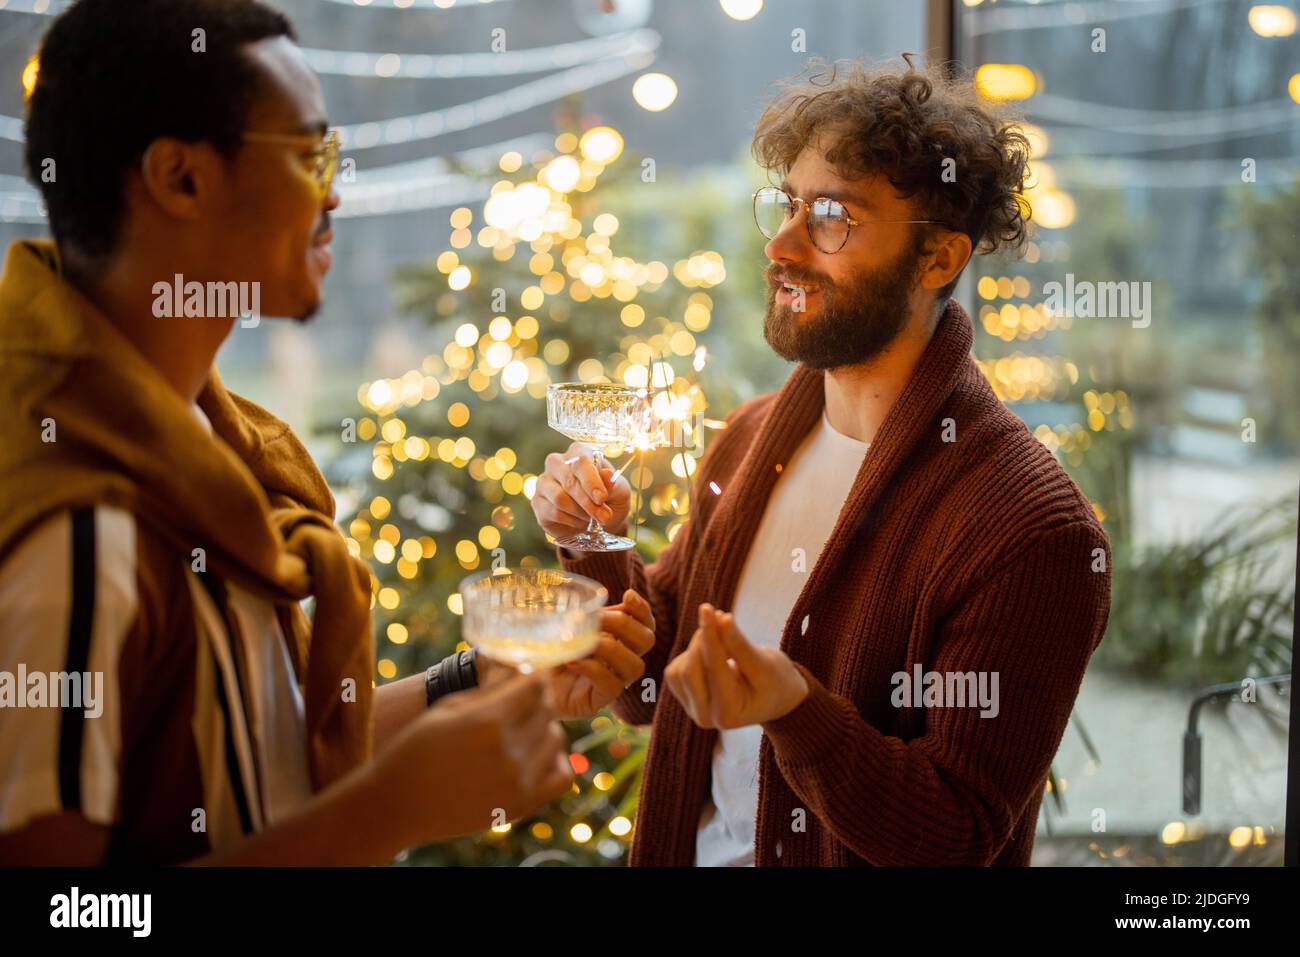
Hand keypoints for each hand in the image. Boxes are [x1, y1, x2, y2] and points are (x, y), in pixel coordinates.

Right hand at [372, 671, 571, 843]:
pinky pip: (563, 776)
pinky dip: (555, 762)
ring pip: (556, 738)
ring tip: (522, 731)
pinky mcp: (521, 805)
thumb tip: (524, 669)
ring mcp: (517, 780)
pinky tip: (535, 758)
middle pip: (547, 709)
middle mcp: (507, 750)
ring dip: (543, 729)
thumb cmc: (418, 749)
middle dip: (536, 699)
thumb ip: (491, 691)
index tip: (529, 677)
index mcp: (487, 720)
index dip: (534, 676)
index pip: (536, 685)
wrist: (399, 805)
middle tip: (521, 701)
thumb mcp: (449, 708)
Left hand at [475, 591, 655, 719]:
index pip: (646, 624)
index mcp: (621, 640)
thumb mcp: (569, 628)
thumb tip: (588, 599)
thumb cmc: (554, 654)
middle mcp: (624, 661)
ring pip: (635, 666)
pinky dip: (593, 669)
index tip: (627, 595)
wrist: (535, 688)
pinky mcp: (601, 701)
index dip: (642, 609)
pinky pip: (611, 685)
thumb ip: (584, 615)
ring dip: (612, 648)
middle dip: (625, 624)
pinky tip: (574, 661)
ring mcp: (616, 682)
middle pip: (647, 640)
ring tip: (588, 641)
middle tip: (599, 618)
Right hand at [532, 441, 632, 539]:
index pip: (580, 461)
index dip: (591, 481)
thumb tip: (608, 474)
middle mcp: (556, 463)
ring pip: (559, 498)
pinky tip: (580, 522)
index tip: (601, 499)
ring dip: (580, 513)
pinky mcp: (537, 502)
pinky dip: (571, 521)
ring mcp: (543, 482)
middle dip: (588, 503)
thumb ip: (612, 484)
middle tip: (603, 517)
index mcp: (578, 452)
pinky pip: (553, 512)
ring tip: (592, 519)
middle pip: (569, 481)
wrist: (598, 522)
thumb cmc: (609, 499)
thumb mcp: (619, 491)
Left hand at [664, 603, 808, 729]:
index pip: (713, 669)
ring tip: (724, 639)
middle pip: (690, 671)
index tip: (708, 609)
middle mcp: (706, 718)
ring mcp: (692, 710)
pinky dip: (691, 654)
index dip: (710, 636)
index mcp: (729, 714)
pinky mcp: (684, 698)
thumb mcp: (764, 663)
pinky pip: (676, 670)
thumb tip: (721, 618)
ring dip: (697, 646)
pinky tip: (713, 654)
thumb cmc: (775, 681)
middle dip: (703, 640)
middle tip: (722, 618)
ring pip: (679, 670)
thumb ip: (740, 644)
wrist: (775, 698)